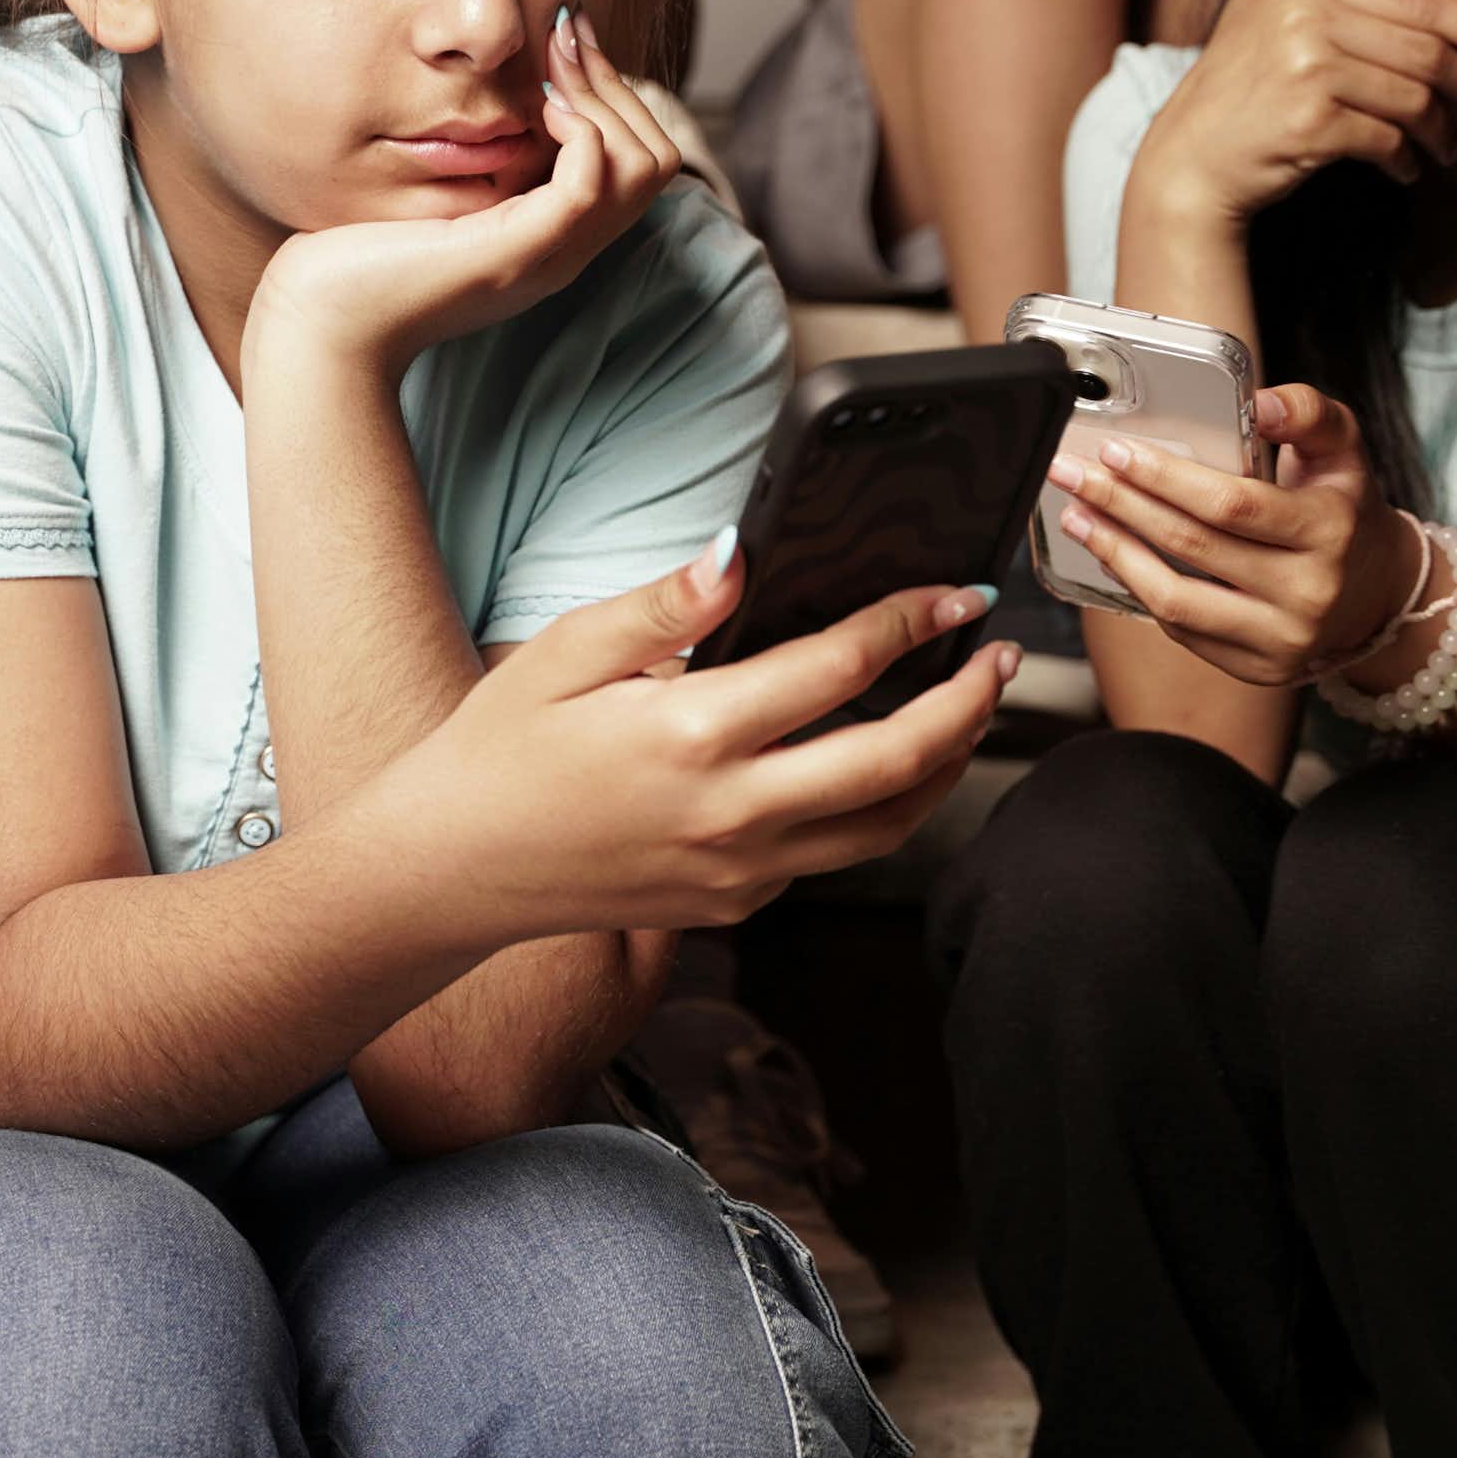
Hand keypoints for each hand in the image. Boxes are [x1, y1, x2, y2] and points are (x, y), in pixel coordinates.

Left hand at [249, 9, 678, 382]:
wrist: (322, 325)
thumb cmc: (358, 260)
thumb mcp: (434, 197)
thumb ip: (473, 161)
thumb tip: (494, 95)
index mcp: (549, 239)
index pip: (638, 163)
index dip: (613, 93)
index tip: (566, 42)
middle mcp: (562, 252)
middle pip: (654, 159)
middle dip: (616, 84)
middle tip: (564, 39)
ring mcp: (544, 256)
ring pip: (642, 167)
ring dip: (604, 100)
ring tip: (550, 75)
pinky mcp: (511, 254)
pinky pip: (588, 184)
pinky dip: (579, 133)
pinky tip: (537, 111)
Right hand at [385, 536, 1020, 936]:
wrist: (455, 868)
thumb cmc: (501, 749)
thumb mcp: (566, 651)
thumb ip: (665, 603)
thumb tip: (743, 553)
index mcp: (689, 734)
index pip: (838, 666)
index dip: (913, 621)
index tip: (956, 591)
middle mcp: (729, 813)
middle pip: (896, 759)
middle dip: (967, 700)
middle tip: (1001, 652)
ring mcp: (737, 871)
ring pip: (886, 827)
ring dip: (946, 766)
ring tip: (971, 712)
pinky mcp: (733, 904)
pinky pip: (832, 858)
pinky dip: (878, 811)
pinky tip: (881, 764)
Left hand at [1047, 383, 1421, 684]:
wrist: (1377, 593)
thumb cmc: (1344, 512)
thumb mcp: (1343, 451)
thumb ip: (1307, 413)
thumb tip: (1259, 402)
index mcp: (1329, 530)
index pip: (1231, 504)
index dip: (1166, 478)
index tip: (1116, 452)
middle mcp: (1308, 591)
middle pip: (1192, 546)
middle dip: (1121, 505)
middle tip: (1073, 474)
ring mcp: (1281, 638)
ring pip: (1175, 601)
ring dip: (1115, 555)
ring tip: (1077, 517)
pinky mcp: (1256, 669)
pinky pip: (1181, 631)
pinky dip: (1138, 590)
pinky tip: (1113, 555)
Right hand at [1134, 0, 1456, 230]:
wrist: (1188, 160)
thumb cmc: (1234, 87)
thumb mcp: (1252, 6)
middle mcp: (1307, 11)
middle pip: (1425, 47)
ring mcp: (1307, 66)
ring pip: (1414, 95)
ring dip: (1444, 129)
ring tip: (1455, 146)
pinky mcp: (1310, 120)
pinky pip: (1386, 137)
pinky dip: (1406, 159)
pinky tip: (1408, 170)